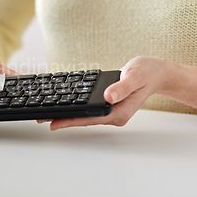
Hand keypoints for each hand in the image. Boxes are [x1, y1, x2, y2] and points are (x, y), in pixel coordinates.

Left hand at [41, 56, 173, 129]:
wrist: (156, 73)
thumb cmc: (147, 73)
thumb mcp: (135, 76)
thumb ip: (122, 87)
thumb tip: (109, 96)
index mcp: (119, 112)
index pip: (89, 119)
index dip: (70, 121)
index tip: (53, 123)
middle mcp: (114, 115)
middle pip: (84, 120)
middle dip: (63, 119)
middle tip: (40, 118)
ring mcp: (111, 112)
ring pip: (85, 115)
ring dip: (67, 114)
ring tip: (46, 114)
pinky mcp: (108, 106)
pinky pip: (88, 109)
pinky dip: (76, 108)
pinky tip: (64, 106)